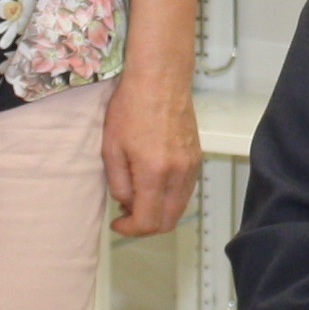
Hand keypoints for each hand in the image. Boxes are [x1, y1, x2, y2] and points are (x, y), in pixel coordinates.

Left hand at [103, 63, 201, 238]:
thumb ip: (118, 183)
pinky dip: (169, 196)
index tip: (117, 223)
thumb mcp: (111, 148)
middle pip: (168, 222)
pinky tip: (153, 181)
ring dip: (158, 211)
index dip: (129, 230)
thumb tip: (126, 203)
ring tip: (137, 194)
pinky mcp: (197, 158)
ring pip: (179, 208)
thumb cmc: (131, 106)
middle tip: (126, 213)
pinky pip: (185, 190)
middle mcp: (178, 174)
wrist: (160, 79)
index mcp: (154, 173)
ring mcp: (191, 167)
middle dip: (145, 225)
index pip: (147, 222)